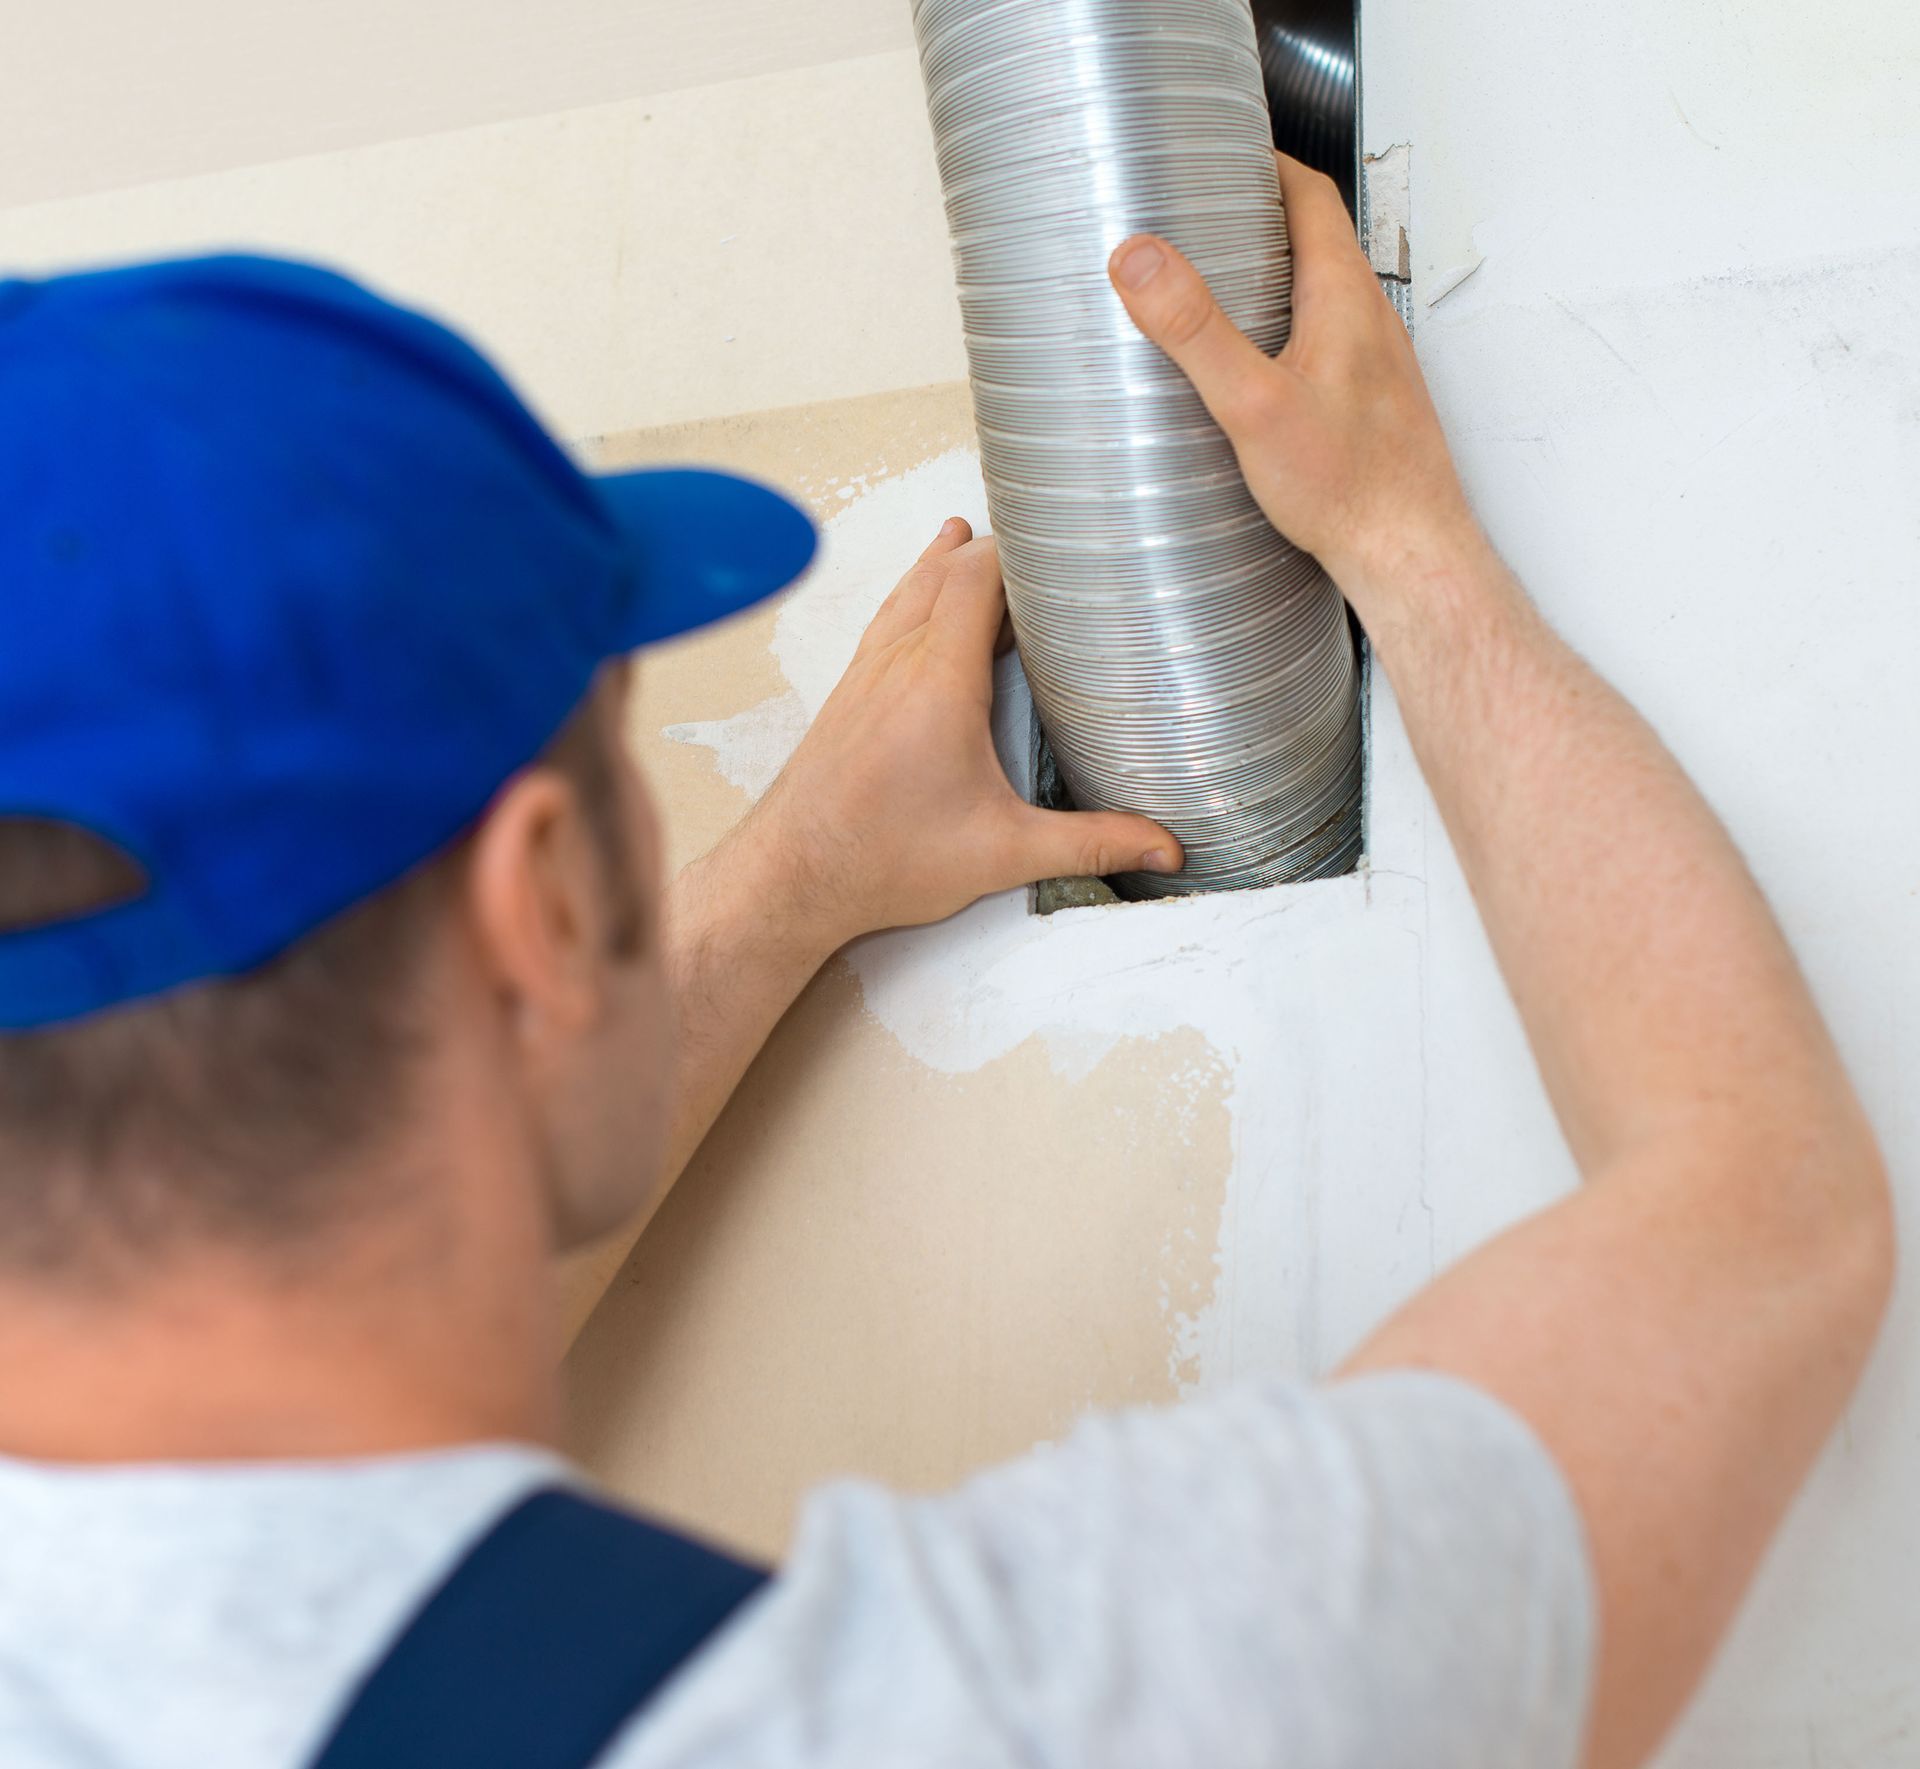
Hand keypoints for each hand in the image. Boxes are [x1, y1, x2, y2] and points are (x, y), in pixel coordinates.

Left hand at [740, 520, 1181, 951]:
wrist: (790, 878)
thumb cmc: (881, 862)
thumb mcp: (1003, 854)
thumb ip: (1090, 845)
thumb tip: (1162, 848)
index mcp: (940, 683)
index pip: (978, 579)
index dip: (1018, 549)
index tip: (1059, 538)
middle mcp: (898, 665)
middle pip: (945, 574)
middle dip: (993, 552)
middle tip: (1037, 541)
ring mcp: (865, 675)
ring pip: (908, 593)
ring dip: (944, 564)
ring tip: (969, 536)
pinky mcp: (845, 695)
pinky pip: (884, 622)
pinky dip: (911, 597)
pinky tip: (914, 602)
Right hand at [1106, 153, 1485, 634]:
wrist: (1409, 555)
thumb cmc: (1349, 488)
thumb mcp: (1252, 404)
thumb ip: (1194, 329)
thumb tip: (1140, 259)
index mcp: (1344, 297)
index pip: (1310, 195)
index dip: (1266, 165)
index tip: (1223, 154)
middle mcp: (1369, 320)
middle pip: (1314, 242)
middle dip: (1257, 222)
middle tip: (1199, 222)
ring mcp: (1374, 364)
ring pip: (1320, 298)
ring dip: (1272, 283)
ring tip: (1212, 295)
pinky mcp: (1369, 407)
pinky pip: (1324, 347)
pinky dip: (1285, 336)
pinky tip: (1252, 378)